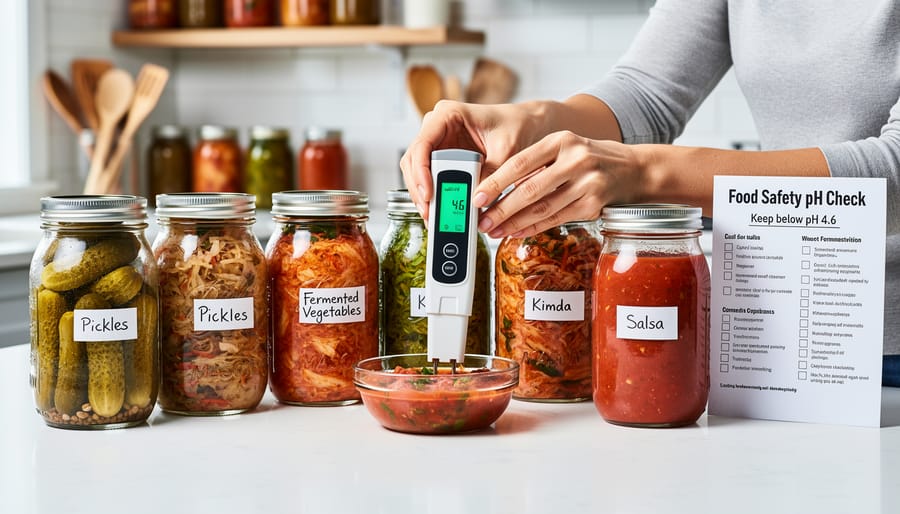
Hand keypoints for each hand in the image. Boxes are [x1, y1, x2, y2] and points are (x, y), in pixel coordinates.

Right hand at [400, 100, 550, 218]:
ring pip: (417, 171)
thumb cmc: (516, 127)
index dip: (421, 171)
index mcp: (448, 114)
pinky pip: (429, 178)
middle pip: (414, 160)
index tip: (428, 193)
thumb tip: (476, 200)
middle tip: (429, 213)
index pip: (423, 143)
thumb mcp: (507, 151)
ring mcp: (437, 142)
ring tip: (432, 217)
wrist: (527, 125)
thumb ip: (490, 174)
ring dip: (422, 195)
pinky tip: (438, 211)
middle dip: (419, 188)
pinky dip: (432, 195)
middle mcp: (437, 126)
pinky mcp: (442, 157)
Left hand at [473, 130, 645, 237]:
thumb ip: (535, 164)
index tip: (477, 196)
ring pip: (543, 208)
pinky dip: (534, 227)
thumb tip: (494, 189)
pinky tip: (516, 232)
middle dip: (502, 208)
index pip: (520, 162)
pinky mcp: (594, 204)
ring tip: (494, 230)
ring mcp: (588, 183)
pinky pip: (557, 219)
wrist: (632, 169)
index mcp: (561, 140)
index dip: (496, 182)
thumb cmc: (587, 159)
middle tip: (482, 221)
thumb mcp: (563, 149)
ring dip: (515, 223)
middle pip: (531, 189)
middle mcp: (575, 159)